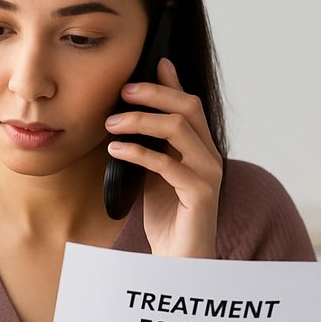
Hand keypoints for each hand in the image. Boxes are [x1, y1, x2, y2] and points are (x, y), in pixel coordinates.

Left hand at [105, 57, 222, 258]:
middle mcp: (210, 155)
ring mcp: (208, 173)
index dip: (171, 82)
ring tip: (110, 125)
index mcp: (201, 148)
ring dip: (139, 121)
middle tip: (122, 92)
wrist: (178, 258)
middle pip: (187, 107)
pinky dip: (138, 152)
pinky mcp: (200, 193)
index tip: (149, 63)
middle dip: (153, 94)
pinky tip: (115, 151)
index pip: (189, 104)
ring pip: (178, 129)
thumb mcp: (154, 171)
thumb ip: (150, 143)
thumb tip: (131, 114)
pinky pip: (167, 163)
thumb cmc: (167, 217)